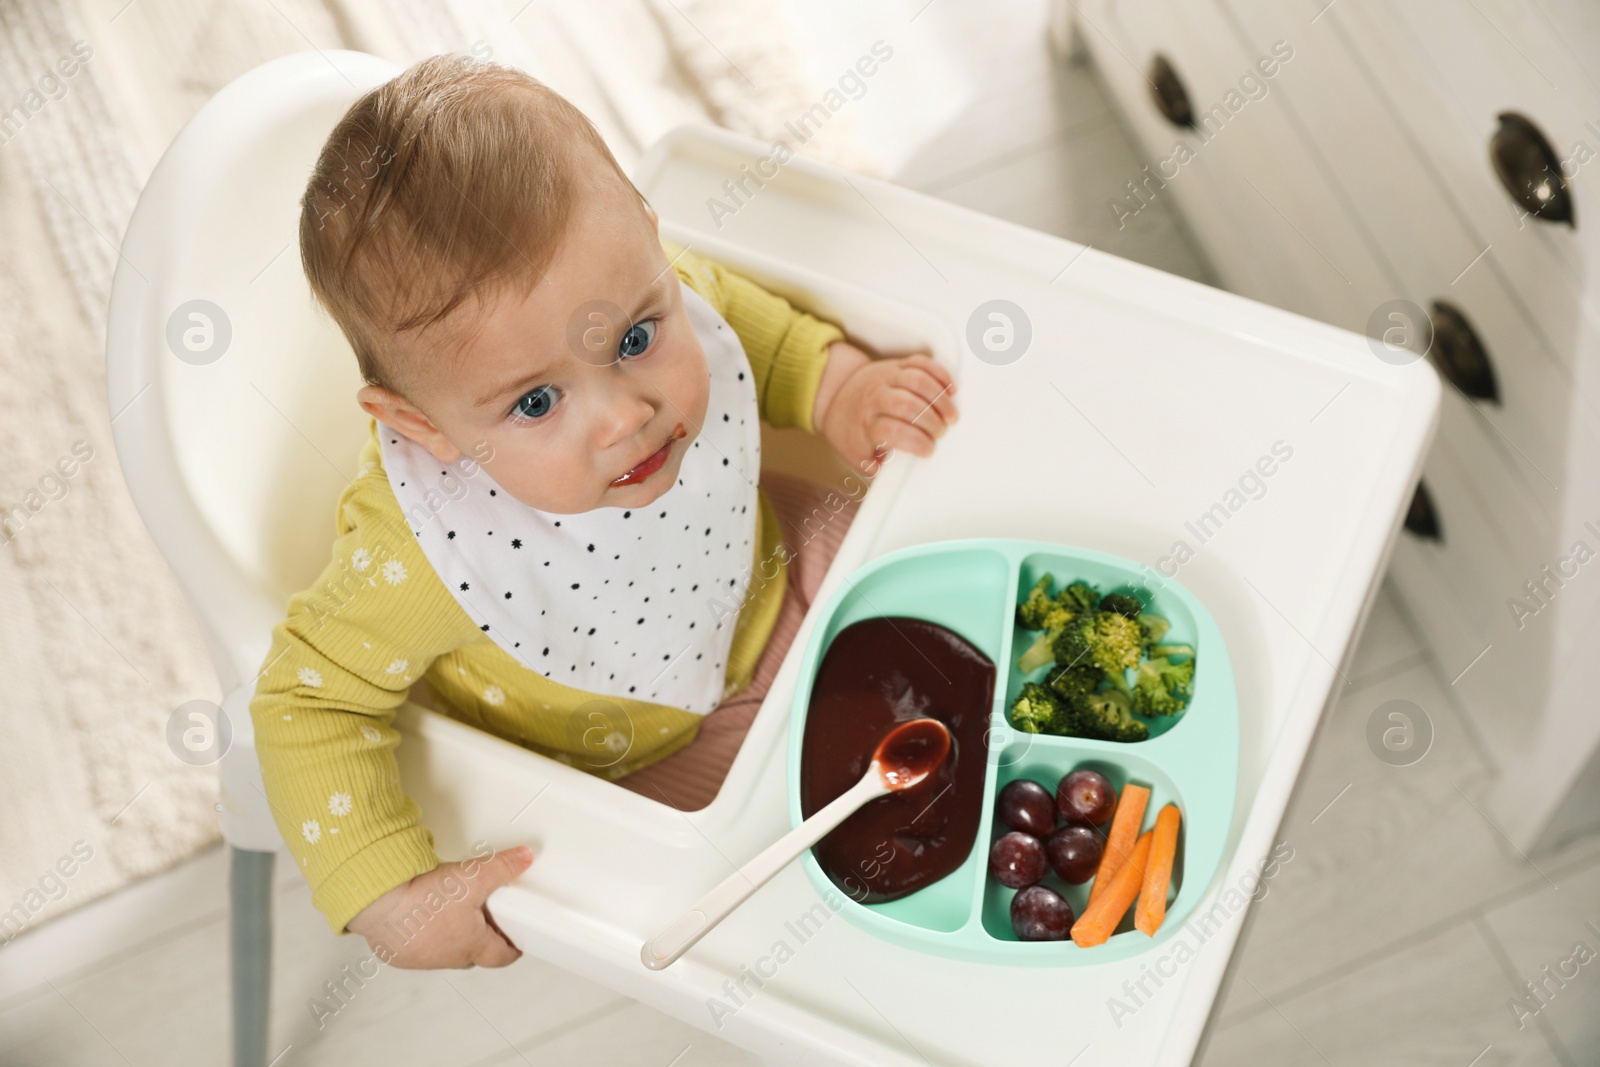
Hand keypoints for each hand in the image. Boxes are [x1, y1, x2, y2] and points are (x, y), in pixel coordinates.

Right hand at [345, 845, 533, 968]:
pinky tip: (420, 916)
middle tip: (484, 918)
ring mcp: (419, 958)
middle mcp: (445, 958)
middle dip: (480, 939)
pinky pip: (416, 948)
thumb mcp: (474, 875)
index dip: (511, 948)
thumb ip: (503, 867)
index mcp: (470, 945)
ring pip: (443, 952)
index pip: (501, 956)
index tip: (515, 943)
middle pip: (472, 954)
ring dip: (449, 936)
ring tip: (449, 911)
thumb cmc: (423, 898)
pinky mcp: (396, 953)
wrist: (379, 901)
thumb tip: (523, 859)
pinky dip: (422, 935)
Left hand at [813, 342, 958, 474]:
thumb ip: (872, 465)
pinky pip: (921, 363)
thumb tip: (889, 474)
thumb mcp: (854, 452)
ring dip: (940, 399)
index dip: (916, 442)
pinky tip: (949, 389)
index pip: (893, 431)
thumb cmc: (850, 426)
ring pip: (918, 381)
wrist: (835, 393)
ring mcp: (887, 378)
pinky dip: (940, 373)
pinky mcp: (897, 365)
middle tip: (940, 433)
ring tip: (950, 416)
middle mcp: (876, 397)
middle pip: (908, 405)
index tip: (928, 450)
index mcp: (865, 422)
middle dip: (931, 422)